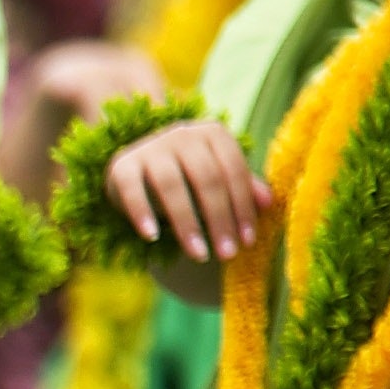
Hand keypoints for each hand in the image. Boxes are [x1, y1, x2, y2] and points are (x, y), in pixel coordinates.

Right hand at [103, 115, 268, 261]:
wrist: (141, 169)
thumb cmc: (190, 178)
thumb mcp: (219, 180)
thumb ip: (244, 188)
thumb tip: (268, 203)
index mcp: (213, 133)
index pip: (233, 170)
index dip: (242, 206)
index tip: (247, 241)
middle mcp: (182, 133)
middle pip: (206, 178)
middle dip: (219, 219)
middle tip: (228, 254)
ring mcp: (150, 146)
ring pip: (172, 186)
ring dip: (187, 223)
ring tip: (199, 255)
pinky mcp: (121, 164)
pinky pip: (133, 191)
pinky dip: (142, 214)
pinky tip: (152, 236)